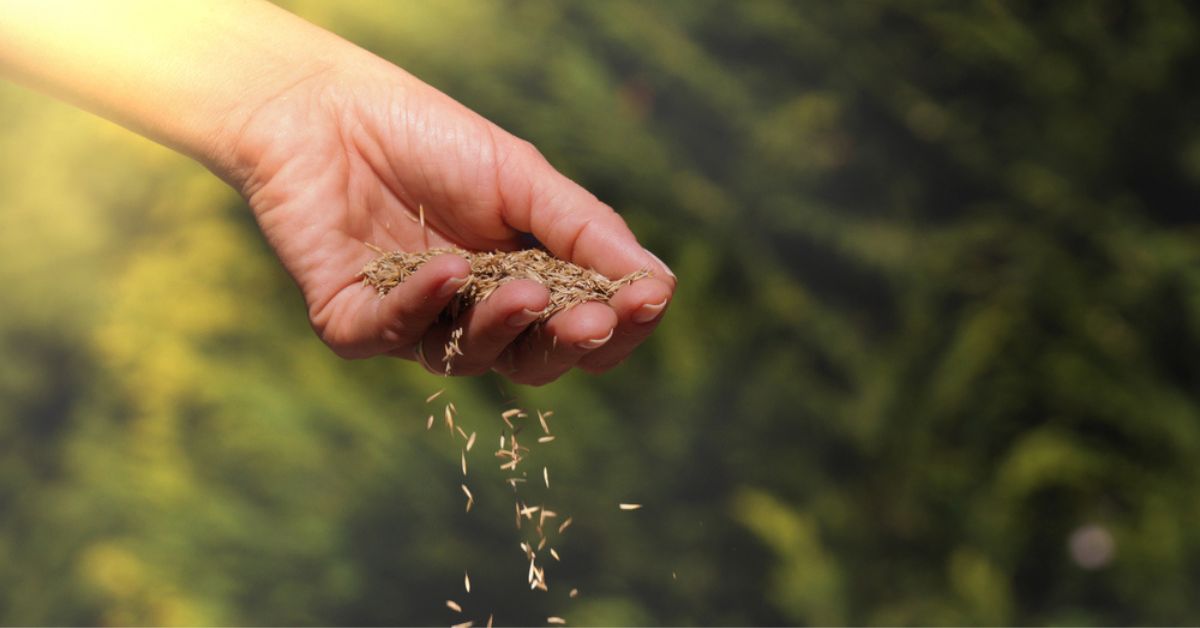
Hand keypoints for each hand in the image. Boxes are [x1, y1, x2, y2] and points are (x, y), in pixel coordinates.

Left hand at [222, 59, 674, 384]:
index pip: (578, 329)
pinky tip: (449, 269)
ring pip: (467, 358)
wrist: (326, 106)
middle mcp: (470, 315)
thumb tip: (660, 287)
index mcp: (521, 282)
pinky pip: (391, 335)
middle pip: (531, 361)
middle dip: (566, 344)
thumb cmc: (431, 138)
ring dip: (501, 325)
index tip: (644, 302)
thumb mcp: (524, 178)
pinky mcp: (351, 322)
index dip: (614, 326)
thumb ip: (587, 231)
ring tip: (523, 290)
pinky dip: (421, 306)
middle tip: (591, 320)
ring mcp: (412, 322)